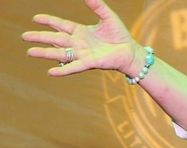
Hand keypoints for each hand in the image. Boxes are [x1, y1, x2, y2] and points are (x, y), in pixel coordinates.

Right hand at [22, 0, 140, 76]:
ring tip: (30, 52)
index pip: (60, 25)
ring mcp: (83, 54)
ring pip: (60, 53)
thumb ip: (97, 6)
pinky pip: (74, 67)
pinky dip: (62, 70)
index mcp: (81, 31)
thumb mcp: (108, 17)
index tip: (35, 18)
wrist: (130, 52)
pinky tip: (50, 71)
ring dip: (45, 53)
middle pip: (55, 39)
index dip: (48, 21)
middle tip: (24, 36)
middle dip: (40, 37)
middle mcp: (78, 43)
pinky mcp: (90, 63)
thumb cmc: (120, 35)